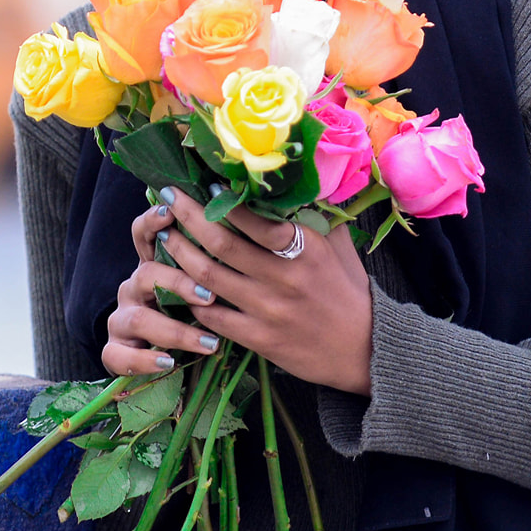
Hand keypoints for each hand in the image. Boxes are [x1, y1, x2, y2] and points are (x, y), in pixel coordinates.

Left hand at [102, 186, 374, 393]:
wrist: (367, 351)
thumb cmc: (349, 291)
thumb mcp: (339, 247)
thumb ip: (316, 215)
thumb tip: (296, 180)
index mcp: (306, 249)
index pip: (256, 220)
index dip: (225, 202)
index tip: (204, 183)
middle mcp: (284, 277)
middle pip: (221, 244)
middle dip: (188, 216)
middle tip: (167, 197)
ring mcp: (269, 310)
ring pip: (208, 277)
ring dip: (179, 254)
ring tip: (163, 235)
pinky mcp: (260, 339)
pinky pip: (213, 316)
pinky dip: (190, 299)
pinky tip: (176, 283)